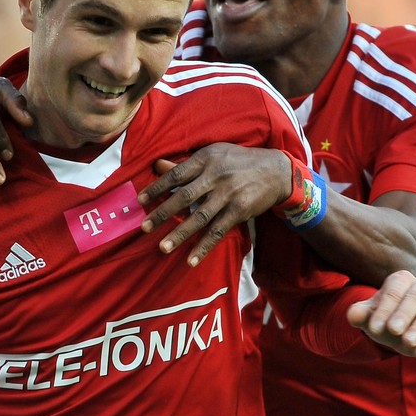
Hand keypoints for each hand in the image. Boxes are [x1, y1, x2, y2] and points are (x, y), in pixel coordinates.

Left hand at [137, 144, 290, 265]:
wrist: (275, 171)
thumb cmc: (238, 161)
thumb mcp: (213, 154)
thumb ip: (185, 164)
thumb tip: (156, 165)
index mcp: (206, 159)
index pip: (176, 174)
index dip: (156, 188)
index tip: (139, 201)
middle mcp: (216, 176)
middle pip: (184, 196)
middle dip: (163, 213)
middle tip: (144, 227)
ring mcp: (228, 194)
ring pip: (200, 217)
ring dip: (180, 233)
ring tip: (163, 247)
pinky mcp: (239, 211)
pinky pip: (218, 232)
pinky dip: (204, 247)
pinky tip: (191, 260)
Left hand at [347, 270, 415, 360]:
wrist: (397, 330)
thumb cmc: (382, 317)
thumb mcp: (368, 315)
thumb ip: (359, 313)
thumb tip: (352, 315)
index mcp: (401, 280)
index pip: (394, 290)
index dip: (384, 309)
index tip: (374, 328)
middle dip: (405, 313)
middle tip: (393, 330)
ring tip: (407, 343)